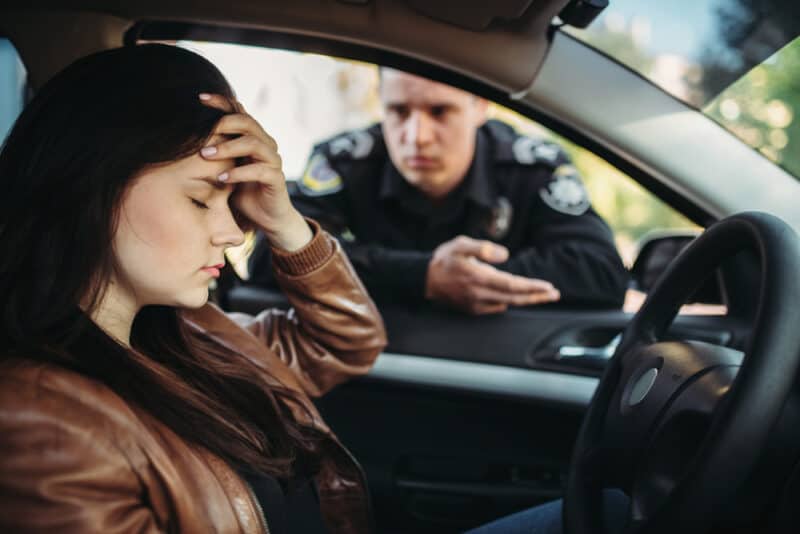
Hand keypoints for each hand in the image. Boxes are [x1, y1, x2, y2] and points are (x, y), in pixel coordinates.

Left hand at [198, 93, 311, 251]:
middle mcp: (265, 144)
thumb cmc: (241, 191)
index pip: (239, 111)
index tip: (198, 99)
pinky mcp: (276, 179)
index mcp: (252, 137)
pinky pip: (260, 171)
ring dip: (228, 148)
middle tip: (202, 133)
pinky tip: (222, 179)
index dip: (221, 102)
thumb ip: (213, 150)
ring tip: (206, 155)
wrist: (265, 217)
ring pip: (254, 143)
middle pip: (248, 122)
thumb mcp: (223, 167)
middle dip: (223, 124)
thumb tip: (181, 135)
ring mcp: (273, 161)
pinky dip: (239, 174)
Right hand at [425, 236, 559, 314]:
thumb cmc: (444, 259)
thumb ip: (483, 248)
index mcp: (478, 278)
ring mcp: (476, 304)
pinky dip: (510, 302)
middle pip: (515, 298)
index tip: (548, 287)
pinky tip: (518, 297)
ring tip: (542, 295)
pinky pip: (496, 308)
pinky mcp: (473, 309)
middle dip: (536, 297)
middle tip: (554, 294)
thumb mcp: (460, 244)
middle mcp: (479, 295)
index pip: (512, 285)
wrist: (424, 279)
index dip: (532, 287)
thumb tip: (504, 255)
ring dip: (526, 300)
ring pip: (508, 304)